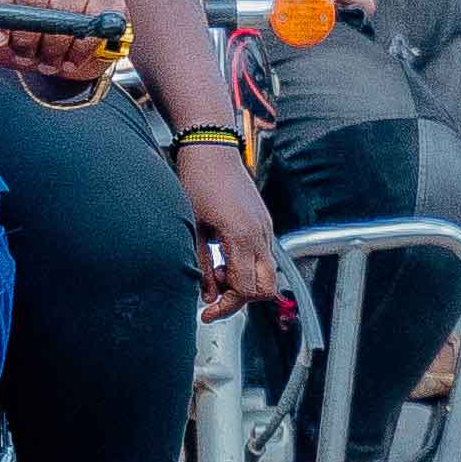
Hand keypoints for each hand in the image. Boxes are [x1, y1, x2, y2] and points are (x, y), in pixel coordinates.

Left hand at [0, 0, 124, 83]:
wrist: (66, 11)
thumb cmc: (31, 23)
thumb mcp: (1, 27)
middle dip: (28, 38)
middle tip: (27, 56)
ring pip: (67, 12)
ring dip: (56, 46)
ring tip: (49, 61)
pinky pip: (96, 22)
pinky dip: (82, 47)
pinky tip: (72, 59)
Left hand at [176, 137, 281, 314]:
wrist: (211, 149)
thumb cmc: (198, 181)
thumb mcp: (192, 228)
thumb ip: (202, 265)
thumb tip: (206, 294)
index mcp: (242, 237)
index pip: (246, 289)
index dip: (226, 305)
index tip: (207, 312)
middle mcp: (260, 234)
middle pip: (265, 287)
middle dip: (240, 298)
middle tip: (215, 294)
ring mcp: (265, 228)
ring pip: (268, 273)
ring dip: (244, 281)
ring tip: (218, 269)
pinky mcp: (263, 222)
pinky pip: (264, 255)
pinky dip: (247, 264)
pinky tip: (225, 254)